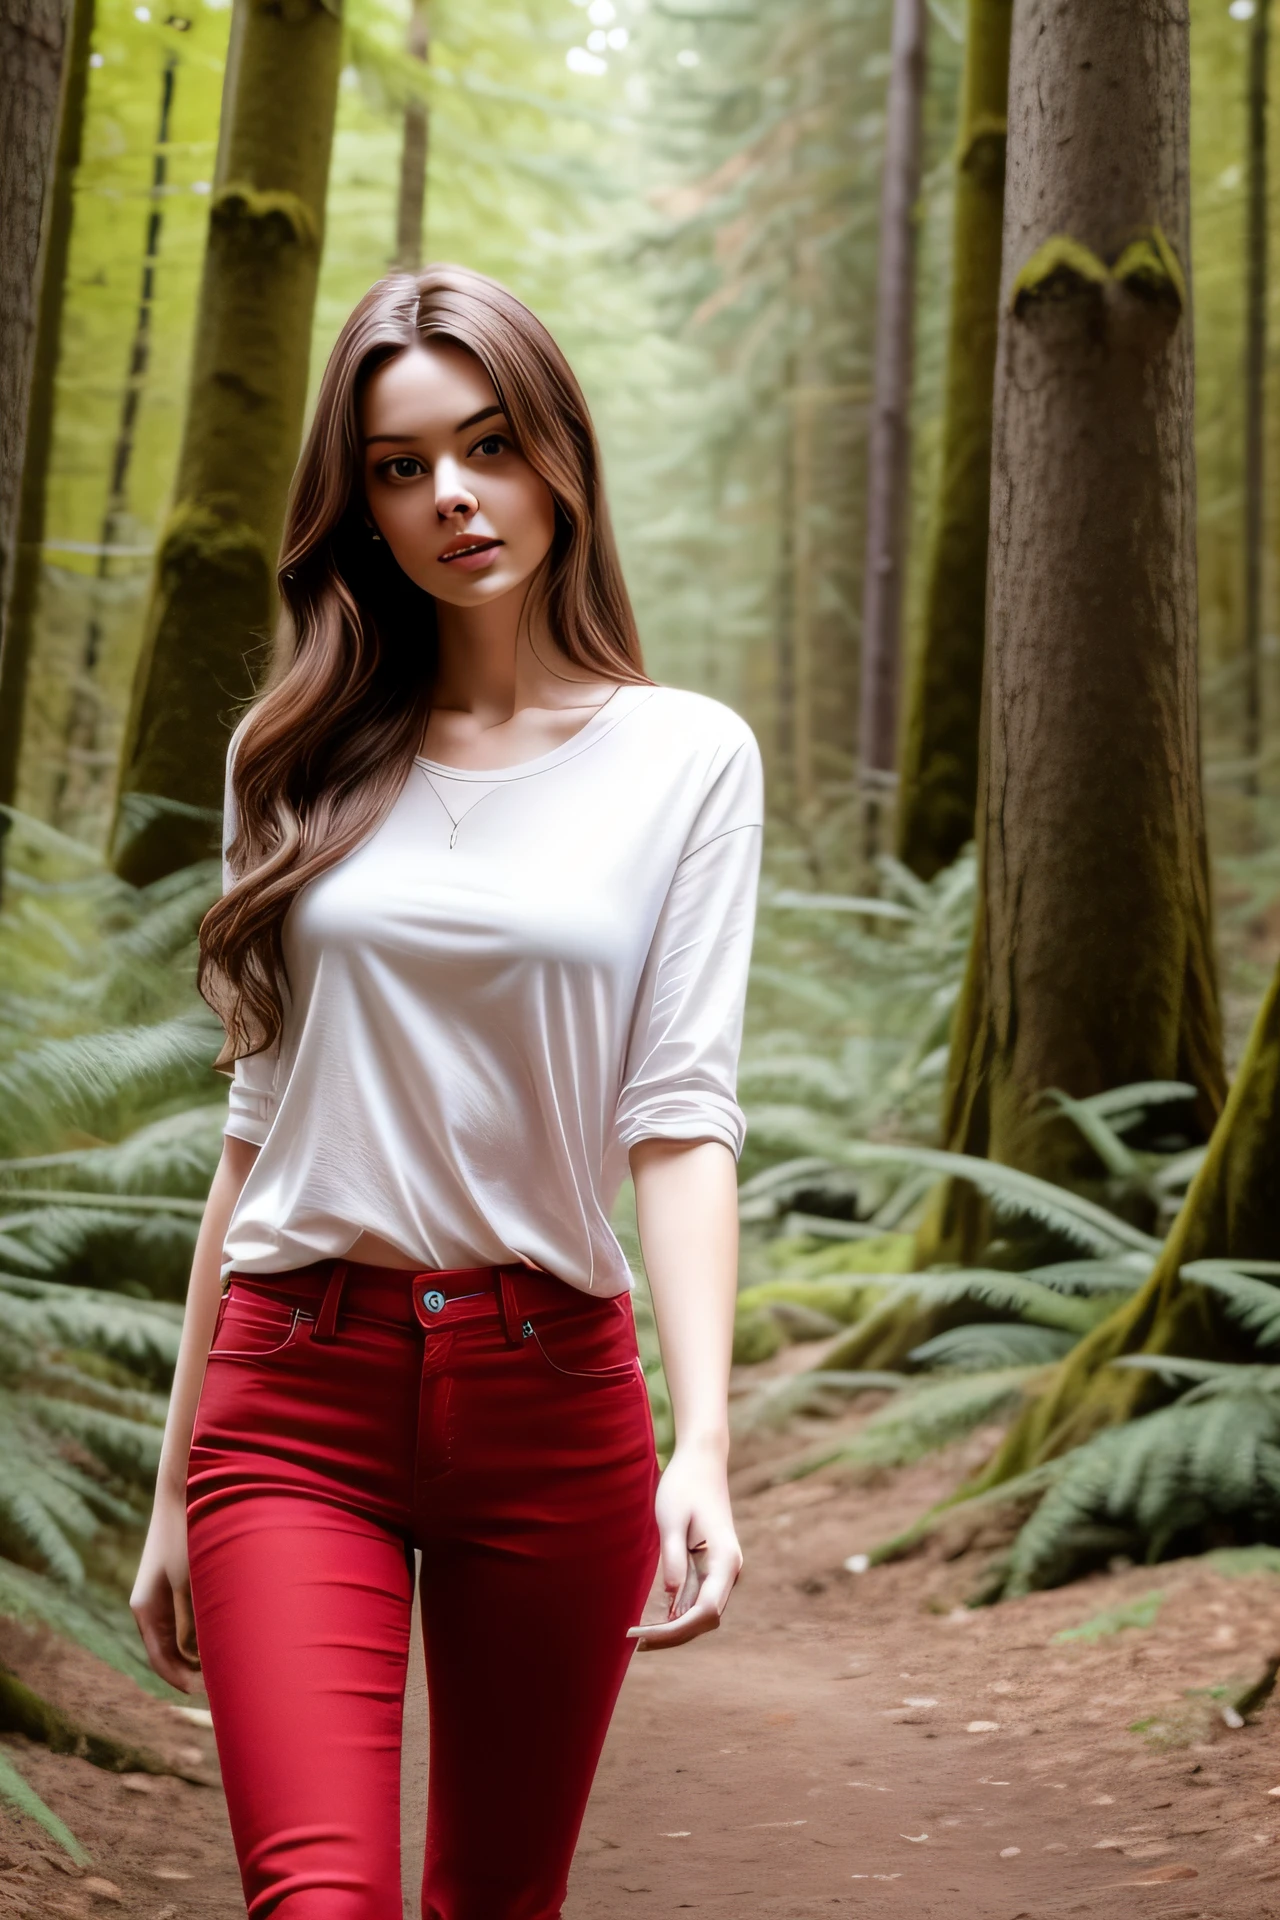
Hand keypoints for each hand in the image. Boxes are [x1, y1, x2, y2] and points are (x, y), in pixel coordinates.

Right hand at [130, 1486, 202, 1692]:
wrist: (184, 1495)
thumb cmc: (189, 1537)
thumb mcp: (193, 1581)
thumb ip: (196, 1620)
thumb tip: (202, 1656)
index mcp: (145, 1609)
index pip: (160, 1658)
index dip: (180, 1679)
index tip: (202, 1692)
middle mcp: (148, 1606)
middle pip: (166, 1651)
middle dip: (189, 1670)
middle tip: (219, 1684)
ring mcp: (160, 1594)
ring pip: (176, 1636)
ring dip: (195, 1652)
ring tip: (225, 1664)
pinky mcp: (173, 1583)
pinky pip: (183, 1619)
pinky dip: (198, 1632)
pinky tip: (222, 1634)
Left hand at [627, 1440, 741, 1650]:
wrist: (702, 1461)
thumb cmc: (684, 1486)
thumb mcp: (672, 1520)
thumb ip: (673, 1558)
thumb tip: (672, 1599)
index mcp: (725, 1559)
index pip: (706, 1611)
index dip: (675, 1630)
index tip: (644, 1635)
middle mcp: (731, 1569)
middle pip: (707, 1619)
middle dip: (674, 1636)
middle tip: (636, 1641)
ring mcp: (725, 1569)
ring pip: (705, 1614)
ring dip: (677, 1628)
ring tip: (642, 1636)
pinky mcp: (714, 1566)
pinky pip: (701, 1600)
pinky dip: (681, 1614)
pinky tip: (656, 1618)